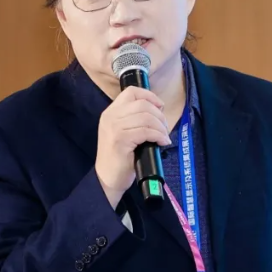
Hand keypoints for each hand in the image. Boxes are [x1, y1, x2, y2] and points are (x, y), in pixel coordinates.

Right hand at [95, 86, 170, 207]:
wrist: (106, 179)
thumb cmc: (119, 157)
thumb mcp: (123, 133)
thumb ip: (134, 120)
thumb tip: (158, 112)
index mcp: (111, 112)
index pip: (131, 92)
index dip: (150, 96)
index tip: (160, 107)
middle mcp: (110, 116)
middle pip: (142, 104)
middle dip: (159, 115)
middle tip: (165, 128)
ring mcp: (114, 127)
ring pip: (146, 117)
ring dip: (161, 127)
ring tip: (164, 137)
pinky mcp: (121, 139)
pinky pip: (146, 131)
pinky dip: (158, 136)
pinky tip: (162, 142)